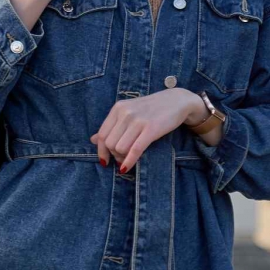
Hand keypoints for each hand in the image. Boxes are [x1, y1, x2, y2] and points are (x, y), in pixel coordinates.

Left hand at [91, 89, 206, 173]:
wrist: (177, 101)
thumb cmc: (152, 109)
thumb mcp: (128, 112)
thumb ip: (111, 125)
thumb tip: (92, 139)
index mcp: (118, 108)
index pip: (101, 134)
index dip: (101, 151)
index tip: (105, 161)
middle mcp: (125, 113)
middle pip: (109, 143)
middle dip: (114, 155)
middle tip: (122, 159)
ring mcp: (138, 121)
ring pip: (120, 148)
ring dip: (122, 159)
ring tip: (129, 159)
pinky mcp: (151, 129)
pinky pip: (134, 150)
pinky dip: (129, 162)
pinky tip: (127, 168)